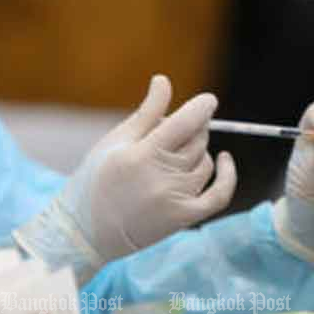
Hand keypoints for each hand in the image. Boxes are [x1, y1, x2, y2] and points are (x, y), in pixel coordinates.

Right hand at [14, 75, 236, 279]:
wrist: (87, 233)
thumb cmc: (96, 180)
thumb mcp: (115, 142)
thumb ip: (146, 113)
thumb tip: (164, 80)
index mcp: (141, 156)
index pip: (184, 123)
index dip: (202, 107)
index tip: (209, 100)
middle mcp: (162, 178)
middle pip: (197, 140)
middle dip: (192, 129)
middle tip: (171, 132)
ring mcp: (175, 200)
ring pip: (204, 162)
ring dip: (197, 152)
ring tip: (173, 154)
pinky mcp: (184, 218)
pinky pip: (219, 195)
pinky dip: (227, 176)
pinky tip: (224, 160)